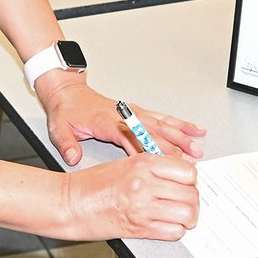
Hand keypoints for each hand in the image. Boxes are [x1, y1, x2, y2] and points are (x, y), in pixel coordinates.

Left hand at [35, 71, 206, 164]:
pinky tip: (195, 129)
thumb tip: (72, 157)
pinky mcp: (138, 112)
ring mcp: (134, 113)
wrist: (68, 92)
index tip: (163, 164)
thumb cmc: (67, 111)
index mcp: (108, 122)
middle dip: (173, 147)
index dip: (147, 151)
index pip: (131, 138)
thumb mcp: (59, 128)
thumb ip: (66, 143)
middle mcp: (126, 116)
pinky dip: (180, 124)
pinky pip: (163, 118)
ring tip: (198, 147)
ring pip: (163, 124)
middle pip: (154, 132)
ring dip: (181, 136)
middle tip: (190, 160)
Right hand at [63, 153, 198, 239]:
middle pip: (190, 193)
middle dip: (192, 199)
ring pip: (186, 214)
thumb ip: (153, 165)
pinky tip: (168, 225)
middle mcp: (146, 184)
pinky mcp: (139, 228)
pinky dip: (176, 230)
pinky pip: (173, 232)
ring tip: (181, 215)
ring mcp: (143, 207)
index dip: (191, 179)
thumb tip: (180, 171)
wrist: (69, 203)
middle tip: (187, 201)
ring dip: (187, 216)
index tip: (187, 182)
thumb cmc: (92, 183)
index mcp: (143, 163)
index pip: (187, 171)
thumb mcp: (126, 163)